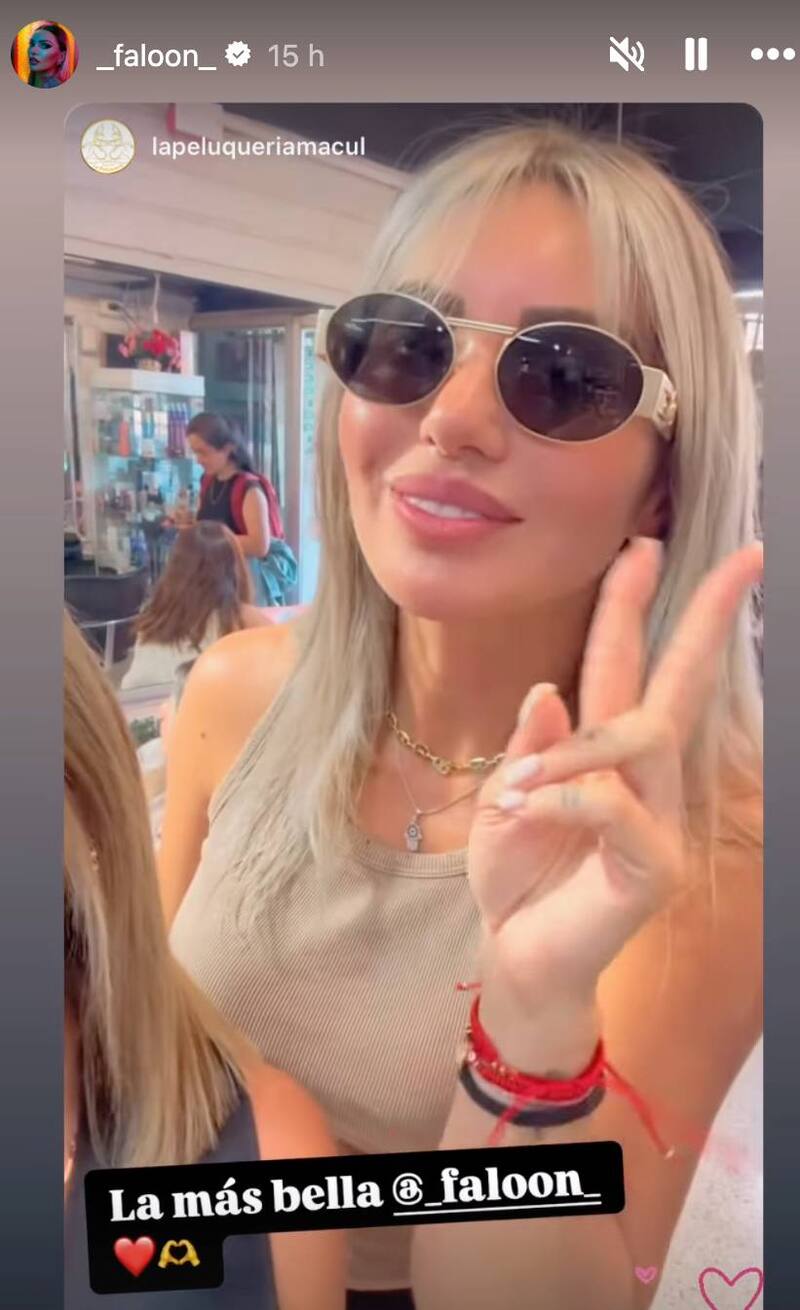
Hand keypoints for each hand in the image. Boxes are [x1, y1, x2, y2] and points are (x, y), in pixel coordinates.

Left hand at [468, 537, 762, 1055]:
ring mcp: (661, 821)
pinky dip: (561, 797)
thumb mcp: (504, 800)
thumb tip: (549, 691)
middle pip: (677, 684)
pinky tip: (522, 811)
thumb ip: (529, 748)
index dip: (638, 605)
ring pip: (640, 738)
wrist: (516, 958)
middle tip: (737, 558)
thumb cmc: (516, 877)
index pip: (630, 666)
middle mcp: (647, 779)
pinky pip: (613, 805)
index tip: (649, 541)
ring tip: (514, 787)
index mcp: (607, 754)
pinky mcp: (656, 867)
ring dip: (572, 748)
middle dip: (702, 617)